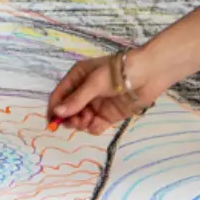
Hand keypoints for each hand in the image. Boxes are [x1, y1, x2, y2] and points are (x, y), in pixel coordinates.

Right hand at [48, 46, 170, 135]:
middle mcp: (84, 92)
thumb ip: (76, 100)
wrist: (148, 75)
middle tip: (75, 122)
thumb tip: (57, 113)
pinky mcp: (108, 115)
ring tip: (87, 120)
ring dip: (80, 123)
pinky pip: (94, 126)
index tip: (52, 123)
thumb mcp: (94, 83)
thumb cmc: (117, 72)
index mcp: (77, 78)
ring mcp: (96, 104)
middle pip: (68, 110)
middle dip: (68, 118)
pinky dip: (93, 127)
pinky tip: (96, 123)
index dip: (54, 109)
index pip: (59, 95)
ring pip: (80, 119)